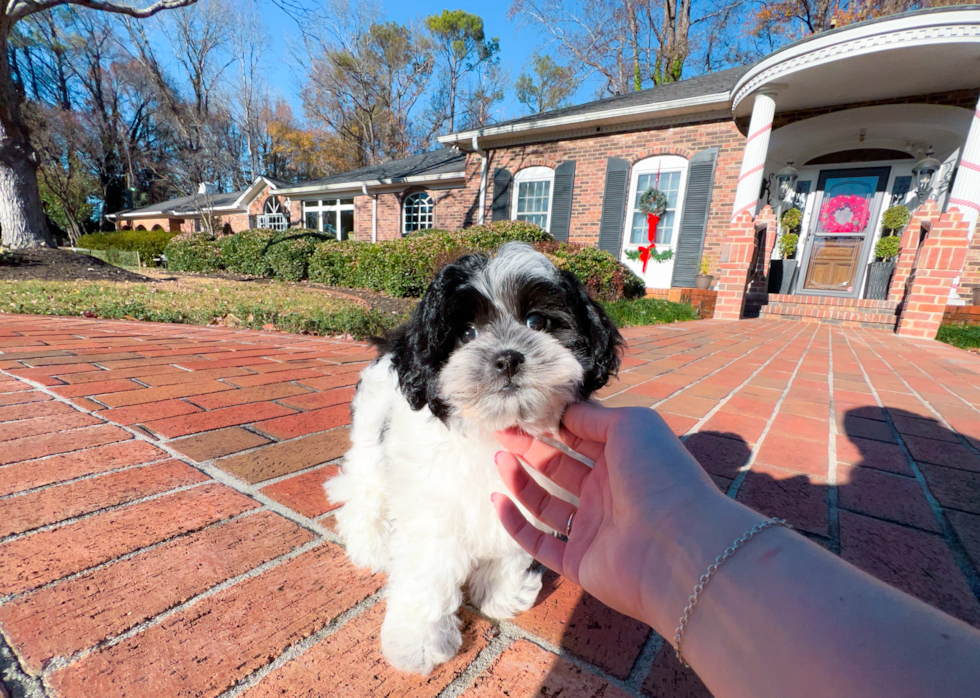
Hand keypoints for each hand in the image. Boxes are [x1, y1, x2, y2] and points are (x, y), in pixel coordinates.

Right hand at [492, 402, 759, 634]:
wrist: (679, 547)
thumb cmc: (661, 476)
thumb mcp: (633, 425)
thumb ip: (594, 416)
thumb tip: (563, 412)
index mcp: (623, 459)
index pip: (580, 437)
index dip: (551, 424)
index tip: (521, 410)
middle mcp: (608, 492)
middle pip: (559, 466)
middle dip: (529, 447)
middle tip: (500, 430)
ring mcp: (592, 528)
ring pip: (545, 502)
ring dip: (520, 480)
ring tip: (498, 456)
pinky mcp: (578, 562)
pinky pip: (539, 542)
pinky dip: (516, 523)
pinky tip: (498, 498)